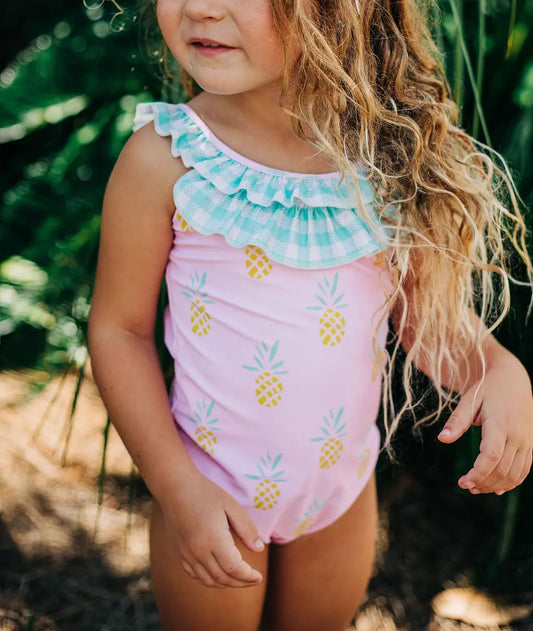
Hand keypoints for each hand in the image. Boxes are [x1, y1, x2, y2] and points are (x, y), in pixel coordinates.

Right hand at [160, 471, 265, 587]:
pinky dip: (210, 579)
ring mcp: (187, 554)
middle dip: (241, 582)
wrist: (175, 488)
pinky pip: (195, 575)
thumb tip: (259, 549)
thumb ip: (246, 528)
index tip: (259, 577)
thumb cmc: (206, 493)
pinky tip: (220, 573)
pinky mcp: (180, 553)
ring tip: (240, 579)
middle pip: (222, 578)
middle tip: (254, 579)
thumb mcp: (231, 506)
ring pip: (208, 580)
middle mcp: (198, 551)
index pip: (233, 568)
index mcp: (213, 538)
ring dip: (226, 584)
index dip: (248, 576)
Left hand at [437, 355, 532, 494]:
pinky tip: (496, 488)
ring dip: (496, 485)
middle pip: (502, 470)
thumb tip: (442, 439)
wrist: (513, 379)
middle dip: (483, 482)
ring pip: (515, 474)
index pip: (491, 457)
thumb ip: (457, 421)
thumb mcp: (469, 400)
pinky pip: (524, 469)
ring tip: (476, 488)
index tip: (462, 482)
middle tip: (465, 485)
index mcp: (500, 424)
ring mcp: (527, 441)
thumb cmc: (487, 388)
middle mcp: (517, 435)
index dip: (478, 473)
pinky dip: (511, 482)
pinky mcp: (530, 444)